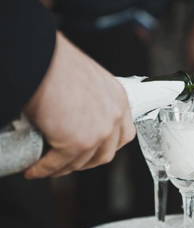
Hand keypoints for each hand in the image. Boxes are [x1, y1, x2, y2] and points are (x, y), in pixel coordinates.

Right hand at [24, 33, 135, 178]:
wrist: (41, 58)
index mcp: (119, 99)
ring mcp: (98, 132)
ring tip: (49, 167)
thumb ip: (91, 99)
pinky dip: (45, 169)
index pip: (124, 133)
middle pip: (107, 153)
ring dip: (65, 168)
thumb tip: (75, 112)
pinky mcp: (77, 142)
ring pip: (84, 162)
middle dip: (88, 161)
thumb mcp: (88, 79)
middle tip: (71, 162)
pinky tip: (34, 169)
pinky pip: (60, 163)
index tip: (95, 150)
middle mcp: (114, 117)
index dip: (109, 146)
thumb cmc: (58, 62)